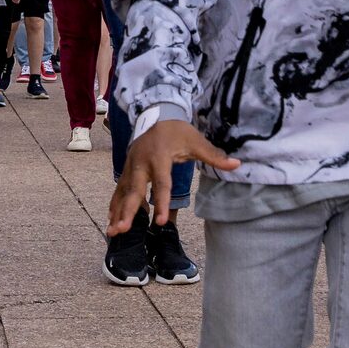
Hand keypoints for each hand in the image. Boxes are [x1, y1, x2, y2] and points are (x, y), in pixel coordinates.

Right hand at [107, 118, 238, 232]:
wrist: (156, 115)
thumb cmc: (177, 131)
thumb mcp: (196, 141)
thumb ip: (214, 155)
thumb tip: (237, 165)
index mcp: (159, 157)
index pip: (161, 184)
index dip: (162, 203)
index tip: (161, 222)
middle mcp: (141, 163)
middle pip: (133, 191)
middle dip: (127, 211)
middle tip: (121, 229)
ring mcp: (130, 167)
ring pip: (122, 193)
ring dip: (117, 212)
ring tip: (112, 232)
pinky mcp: (126, 170)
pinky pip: (119, 190)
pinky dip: (115, 205)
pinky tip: (111, 220)